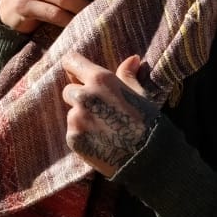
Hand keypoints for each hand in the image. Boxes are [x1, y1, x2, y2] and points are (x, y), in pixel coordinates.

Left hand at [61, 52, 158, 176]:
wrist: (148, 157)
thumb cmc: (147, 122)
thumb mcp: (139, 94)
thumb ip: (128, 75)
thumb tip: (132, 58)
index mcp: (100, 79)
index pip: (71, 61)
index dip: (74, 67)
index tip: (77, 73)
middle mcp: (84, 96)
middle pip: (68, 90)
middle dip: (79, 97)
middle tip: (100, 110)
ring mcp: (76, 118)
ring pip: (71, 113)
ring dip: (81, 118)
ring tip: (104, 129)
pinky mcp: (73, 138)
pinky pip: (73, 132)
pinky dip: (83, 136)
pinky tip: (101, 141)